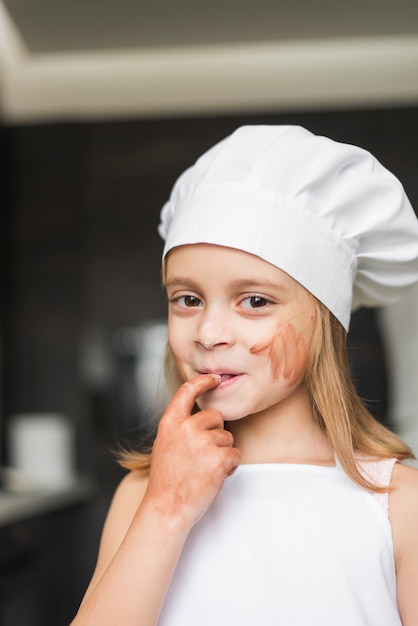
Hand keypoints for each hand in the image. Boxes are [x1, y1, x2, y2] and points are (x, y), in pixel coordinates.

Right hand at [142, 374, 239, 528]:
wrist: (167, 508)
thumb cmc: (168, 480)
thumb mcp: (165, 444)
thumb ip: (180, 427)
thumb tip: (202, 416)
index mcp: (170, 423)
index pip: (187, 391)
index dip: (202, 382)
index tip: (214, 378)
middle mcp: (186, 428)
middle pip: (216, 416)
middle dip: (216, 433)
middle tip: (202, 456)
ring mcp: (202, 442)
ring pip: (227, 437)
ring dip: (222, 452)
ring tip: (204, 470)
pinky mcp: (219, 459)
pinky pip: (235, 454)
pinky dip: (230, 466)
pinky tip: (214, 477)